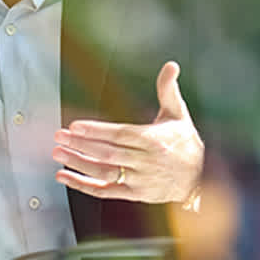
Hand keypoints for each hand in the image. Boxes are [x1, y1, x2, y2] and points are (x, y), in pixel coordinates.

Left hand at [53, 61, 202, 204]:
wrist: (201, 179)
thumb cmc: (186, 142)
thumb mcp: (179, 114)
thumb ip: (169, 90)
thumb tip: (171, 65)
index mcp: (154, 140)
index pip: (120, 135)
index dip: (97, 131)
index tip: (75, 126)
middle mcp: (145, 161)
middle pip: (108, 153)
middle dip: (81, 145)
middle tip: (59, 136)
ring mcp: (139, 180)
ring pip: (104, 173)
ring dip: (79, 164)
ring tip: (58, 154)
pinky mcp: (135, 194)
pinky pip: (106, 192)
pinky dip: (84, 185)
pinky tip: (65, 177)